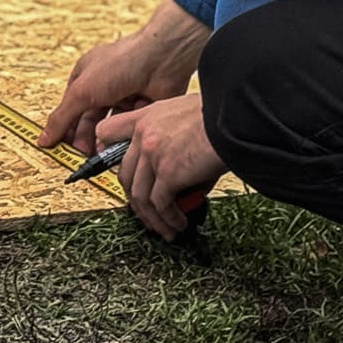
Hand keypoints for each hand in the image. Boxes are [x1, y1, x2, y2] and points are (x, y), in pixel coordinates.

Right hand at [38, 0, 209, 154]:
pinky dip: (124, 136)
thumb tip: (43, 139)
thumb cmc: (120, 63)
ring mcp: (125, 96)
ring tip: (102, 153)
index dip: (66, 129)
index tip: (62, 150)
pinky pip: (129, 127)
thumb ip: (62, 118)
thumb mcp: (82, 91)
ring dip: (104, 140)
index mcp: (86, 77)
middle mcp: (105, 86)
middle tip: (84, 156)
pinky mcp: (142, 106)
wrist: (161, 59)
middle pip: (90, 121)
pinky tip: (121, 143)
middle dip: (86, 139)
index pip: (70, 109)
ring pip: (110, 127)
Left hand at [97, 94, 224, 240]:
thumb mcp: (186, 114)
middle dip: (135, 199)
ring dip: (151, 218)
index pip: (109, 131)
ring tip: (165, 229)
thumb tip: (185, 173)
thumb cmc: (221, 114)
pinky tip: (178, 224)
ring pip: (139, 195)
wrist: (235, 117)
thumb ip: (174, 137)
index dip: (107, 153)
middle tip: (147, 212)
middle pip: (125, 174)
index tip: (116, 169)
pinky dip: (168, 219)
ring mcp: (153, 154)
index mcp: (147, 116)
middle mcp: (144, 135)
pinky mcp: (168, 173)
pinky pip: (160, 205)